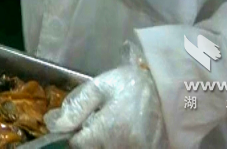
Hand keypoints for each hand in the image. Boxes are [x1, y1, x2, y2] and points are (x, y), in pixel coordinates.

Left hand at [44, 44, 166, 147]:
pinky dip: (118, 141)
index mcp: (107, 129)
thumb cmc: (133, 84)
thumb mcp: (101, 87)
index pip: (77, 143)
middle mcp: (121, 145)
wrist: (171, 89)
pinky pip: (123, 148)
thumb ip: (77, 107)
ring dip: (104, 140)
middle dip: (91, 137)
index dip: (75, 133)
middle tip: (100, 120)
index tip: (80, 123)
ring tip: (114, 122)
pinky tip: (123, 129)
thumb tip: (55, 125)